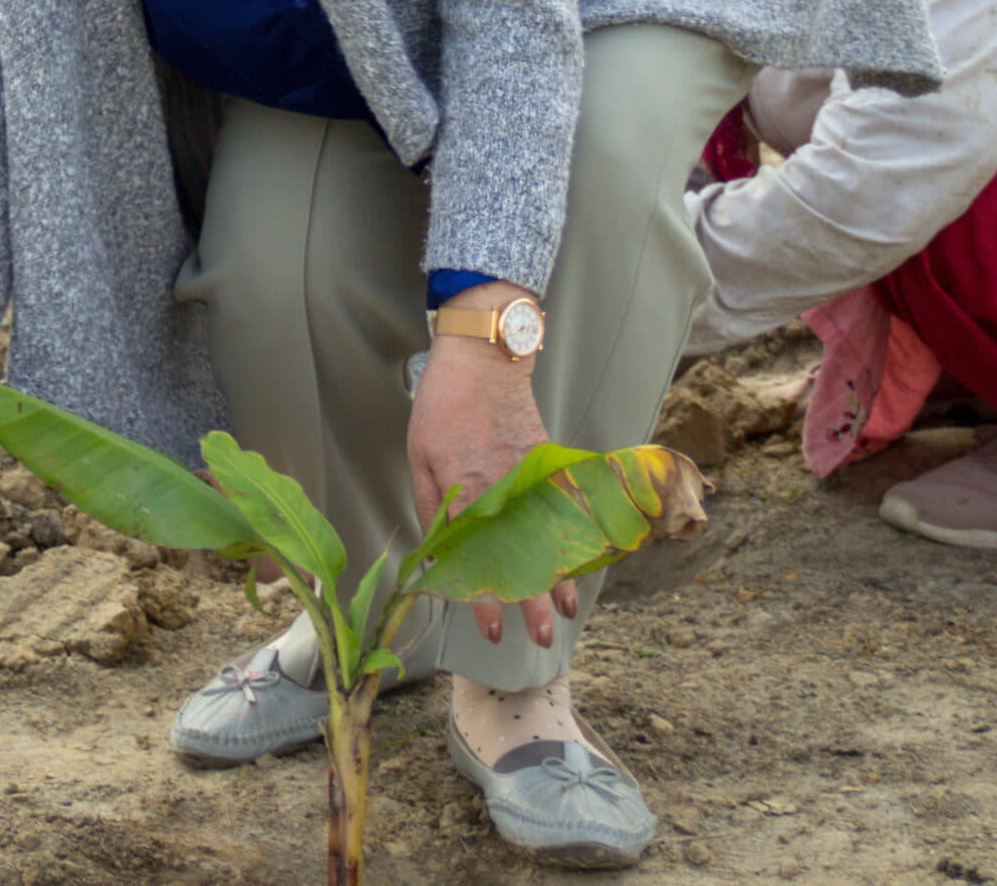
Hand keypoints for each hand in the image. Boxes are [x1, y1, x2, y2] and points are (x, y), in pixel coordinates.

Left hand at [408, 322, 576, 650]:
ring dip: (560, 577)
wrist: (485, 357)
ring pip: (549, 538)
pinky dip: (572, 539)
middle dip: (532, 602)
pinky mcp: (548, 463)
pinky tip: (577, 560)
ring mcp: (531, 476)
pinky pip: (561, 511)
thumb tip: (434, 548)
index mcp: (466, 489)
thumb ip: (429, 502)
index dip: (483, 599)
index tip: (489, 629)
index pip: (477, 558)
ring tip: (567, 613)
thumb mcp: (419, 454)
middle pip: (522, 557)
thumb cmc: (443, 404)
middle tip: (537, 639)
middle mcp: (505, 489)